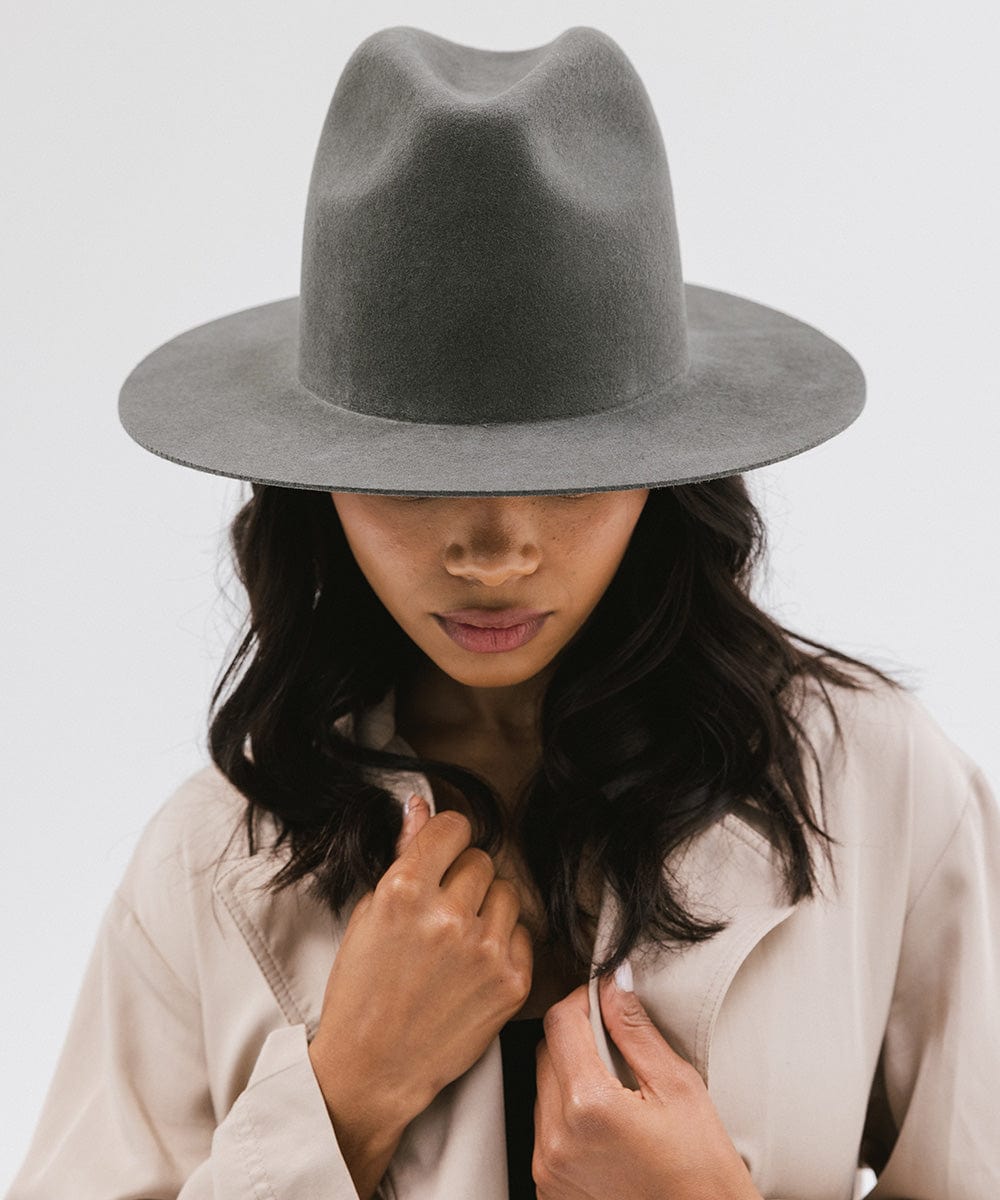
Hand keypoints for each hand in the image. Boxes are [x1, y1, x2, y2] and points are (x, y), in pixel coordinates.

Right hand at [308, 795, 533, 1133]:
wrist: (373, 1067)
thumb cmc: (362, 991)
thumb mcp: (370, 913)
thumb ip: (403, 855)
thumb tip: (421, 806)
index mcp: (405, 890)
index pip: (453, 826)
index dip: (447, 838)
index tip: (443, 852)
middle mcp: (449, 916)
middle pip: (482, 860)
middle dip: (464, 878)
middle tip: (441, 910)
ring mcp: (484, 950)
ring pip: (507, 893)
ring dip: (487, 908)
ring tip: (457, 940)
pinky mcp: (511, 981)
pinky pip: (524, 934)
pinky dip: (503, 944)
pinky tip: (473, 966)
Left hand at [532, 970, 762, 1199]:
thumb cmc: (702, 1171)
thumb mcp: (678, 1087)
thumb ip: (636, 1029)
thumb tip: (614, 982)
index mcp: (588, 1105)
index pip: (560, 1022)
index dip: (582, 1000)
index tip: (604, 998)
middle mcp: (556, 1139)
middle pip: (546, 1054)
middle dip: (576, 1039)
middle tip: (618, 1047)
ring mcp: (548, 1168)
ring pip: (543, 1090)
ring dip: (570, 1077)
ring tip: (617, 1093)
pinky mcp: (548, 1188)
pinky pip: (545, 1129)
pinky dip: (567, 1115)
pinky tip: (605, 1126)